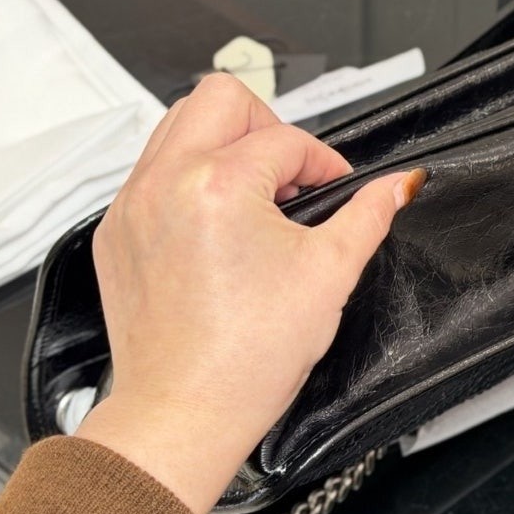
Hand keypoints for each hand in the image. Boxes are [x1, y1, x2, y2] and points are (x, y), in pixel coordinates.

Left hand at [75, 73, 424, 513]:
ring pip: (177, 126)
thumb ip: (368, 215)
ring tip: (253, 197)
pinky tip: (216, 226)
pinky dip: (187, 180)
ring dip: (222, 145)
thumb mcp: (329, 275)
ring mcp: (131, 205)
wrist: (183, 415)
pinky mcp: (114, 233)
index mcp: (219, 184)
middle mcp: (165, 181)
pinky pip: (151, 173)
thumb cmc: (247, 358)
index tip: (336, 191)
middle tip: (288, 176)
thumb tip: (400, 185)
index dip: (323, 163)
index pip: (286, 139)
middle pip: (219, 98)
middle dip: (266, 127)